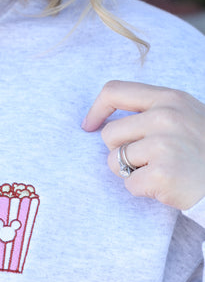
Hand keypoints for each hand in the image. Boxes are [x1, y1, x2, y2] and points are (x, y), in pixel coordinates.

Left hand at [82, 81, 204, 209]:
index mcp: (169, 98)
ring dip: (130, 172)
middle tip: (148, 160)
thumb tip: (107, 117)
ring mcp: (163, 144)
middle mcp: (165, 116)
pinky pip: (129, 184)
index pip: (115, 91)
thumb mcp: (186, 115)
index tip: (88, 126)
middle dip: (120, 151)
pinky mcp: (161, 173)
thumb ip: (153, 110)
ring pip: (114, 161)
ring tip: (158, 172)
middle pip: (109, 134)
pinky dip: (143, 190)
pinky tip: (166, 186)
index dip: (96, 110)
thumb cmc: (204, 151)